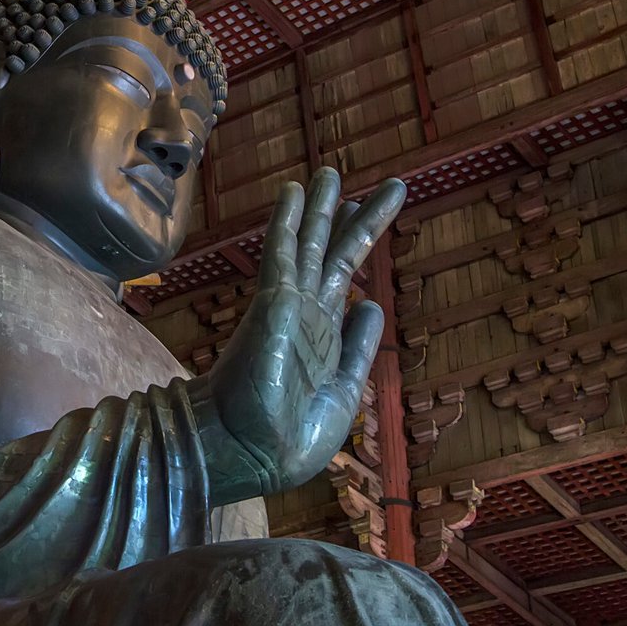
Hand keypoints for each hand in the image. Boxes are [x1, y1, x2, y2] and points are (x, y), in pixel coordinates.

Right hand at [189, 168, 404, 504]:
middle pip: (332, 252)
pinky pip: (281, 253)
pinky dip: (287, 220)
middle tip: (369, 181)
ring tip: (332, 171)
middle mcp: (306, 313)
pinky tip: (294, 191)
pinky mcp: (272, 303)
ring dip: (322, 208)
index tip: (364, 209)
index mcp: (323, 335)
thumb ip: (358, 347)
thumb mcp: (344, 391)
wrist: (254, 453)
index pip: (342, 276)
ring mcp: (288, 305)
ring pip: (309, 244)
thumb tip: (372, 304)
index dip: (355, 241)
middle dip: (350, 216)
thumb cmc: (293, 437)